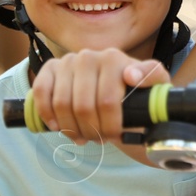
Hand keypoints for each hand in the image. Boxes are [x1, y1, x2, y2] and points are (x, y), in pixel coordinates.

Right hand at [31, 49, 169, 144]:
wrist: (114, 90)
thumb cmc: (137, 90)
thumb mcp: (154, 85)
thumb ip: (153, 76)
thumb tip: (131, 75)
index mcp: (113, 58)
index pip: (107, 102)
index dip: (110, 126)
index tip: (115, 137)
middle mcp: (89, 55)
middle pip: (83, 107)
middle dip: (91, 131)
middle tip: (99, 140)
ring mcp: (67, 61)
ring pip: (62, 104)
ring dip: (71, 128)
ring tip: (83, 136)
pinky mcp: (50, 68)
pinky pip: (41, 92)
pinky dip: (47, 114)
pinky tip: (57, 127)